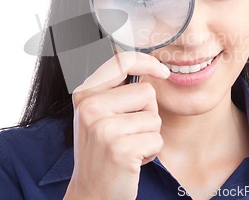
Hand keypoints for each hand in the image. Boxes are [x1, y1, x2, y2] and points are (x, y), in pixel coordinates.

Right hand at [63, 52, 169, 199]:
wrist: (91, 193)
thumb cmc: (102, 152)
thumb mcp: (98, 115)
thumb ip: (116, 90)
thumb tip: (149, 66)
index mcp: (84, 94)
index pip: (121, 61)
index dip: (147, 61)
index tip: (163, 71)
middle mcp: (90, 107)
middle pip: (146, 91)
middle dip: (147, 113)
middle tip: (127, 134)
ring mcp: (103, 127)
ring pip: (154, 117)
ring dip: (149, 135)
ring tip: (128, 148)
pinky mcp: (119, 148)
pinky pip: (156, 139)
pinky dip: (151, 152)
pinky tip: (132, 161)